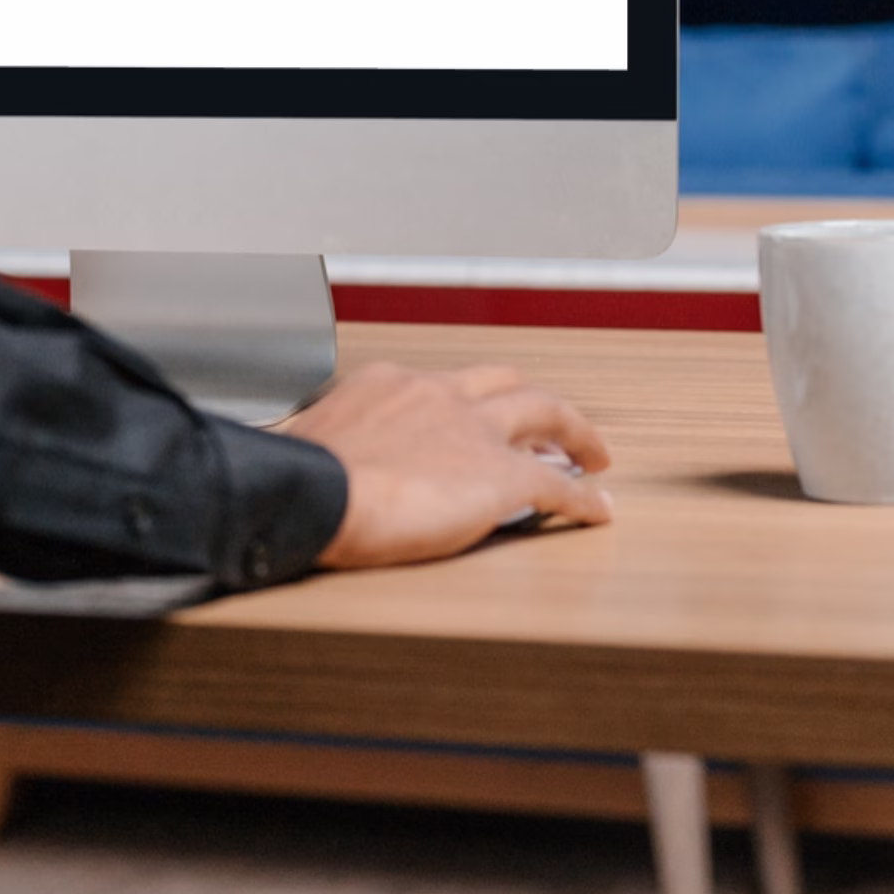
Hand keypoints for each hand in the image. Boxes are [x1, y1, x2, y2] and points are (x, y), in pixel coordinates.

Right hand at [285, 362, 611, 568]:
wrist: (314, 492)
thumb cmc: (299, 473)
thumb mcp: (305, 437)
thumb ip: (324, 440)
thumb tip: (297, 453)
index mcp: (391, 383)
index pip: (442, 384)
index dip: (469, 403)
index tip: (474, 419)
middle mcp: (439, 395)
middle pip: (507, 383)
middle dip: (535, 400)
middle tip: (554, 422)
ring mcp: (474, 432)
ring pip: (545, 413)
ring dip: (576, 432)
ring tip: (593, 453)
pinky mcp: (501, 477)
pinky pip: (558, 485)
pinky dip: (584, 497)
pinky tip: (597, 510)